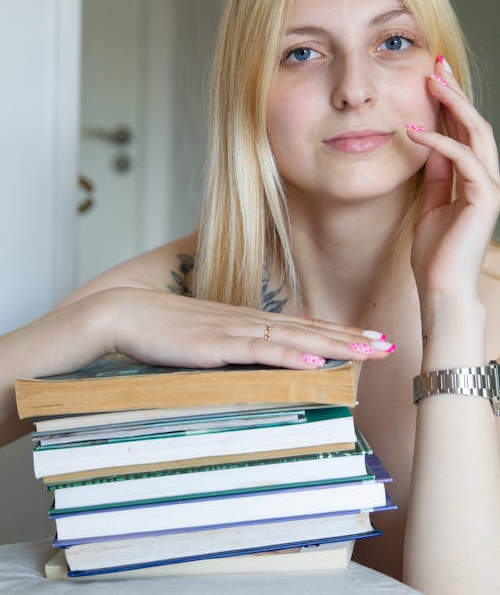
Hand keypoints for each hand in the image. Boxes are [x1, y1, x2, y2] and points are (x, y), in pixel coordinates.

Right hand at [106, 287, 395, 368]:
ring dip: (334, 344)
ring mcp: (233, 331)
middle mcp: (248, 322)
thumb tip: (259, 361)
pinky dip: (290, 355)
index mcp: (247, 321)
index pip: (302, 326)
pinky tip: (315, 359)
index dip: (338, 332)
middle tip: (388, 344)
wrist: (124, 314)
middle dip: (350, 338)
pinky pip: (259, 352)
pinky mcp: (215, 345)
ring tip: (368, 351)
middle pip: (308, 329)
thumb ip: (233, 348)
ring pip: (294, 338)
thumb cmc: (162, 328)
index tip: (369, 339)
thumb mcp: (206, 337)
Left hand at [406, 58, 499, 303]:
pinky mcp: (485, 198)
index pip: (463, 131)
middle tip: (435, 62)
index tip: (430, 76)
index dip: (449, 103)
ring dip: (453, 105)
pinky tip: (415, 132)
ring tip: (430, 81)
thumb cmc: (434, 255)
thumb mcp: (430, 206)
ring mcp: (489, 187)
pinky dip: (439, 143)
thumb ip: (434, 176)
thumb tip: (426, 143)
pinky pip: (463, 159)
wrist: (442, 291)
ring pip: (477, 133)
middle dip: (455, 92)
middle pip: (474, 123)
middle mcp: (486, 178)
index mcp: (473, 180)